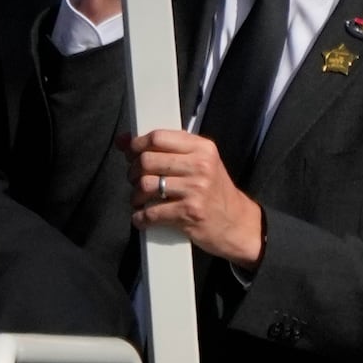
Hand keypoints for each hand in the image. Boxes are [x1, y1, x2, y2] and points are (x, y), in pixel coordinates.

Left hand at [128, 127, 263, 263]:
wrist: (239, 225)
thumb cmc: (213, 191)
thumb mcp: (199, 163)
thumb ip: (165, 149)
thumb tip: (122, 140)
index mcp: (202, 148)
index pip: (158, 137)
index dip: (137, 145)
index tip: (131, 153)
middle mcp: (201, 166)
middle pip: (147, 160)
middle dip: (133, 172)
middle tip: (136, 180)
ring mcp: (196, 190)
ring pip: (145, 185)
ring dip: (136, 196)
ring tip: (141, 199)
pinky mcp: (190, 213)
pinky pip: (151, 212)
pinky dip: (141, 217)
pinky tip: (143, 217)